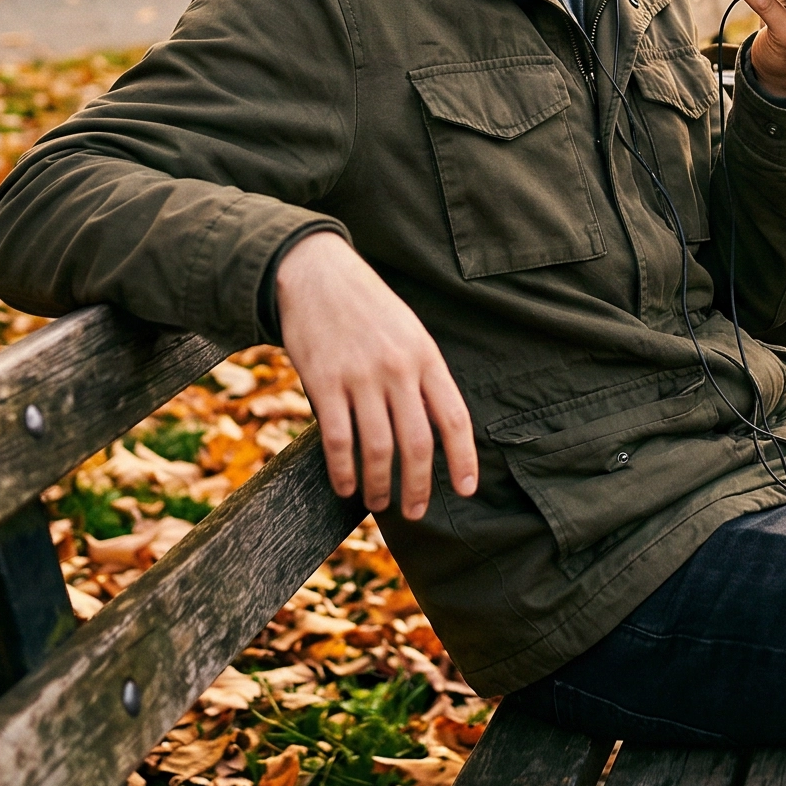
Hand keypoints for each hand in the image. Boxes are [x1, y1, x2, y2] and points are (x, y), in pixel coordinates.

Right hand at [273, 230, 476, 518]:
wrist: (318, 274)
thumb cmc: (369, 309)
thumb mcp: (410, 333)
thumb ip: (424, 378)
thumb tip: (437, 432)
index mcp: (426, 357)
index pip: (455, 418)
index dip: (464, 459)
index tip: (467, 490)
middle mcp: (398, 369)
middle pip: (417, 443)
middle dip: (419, 485)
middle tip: (415, 511)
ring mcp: (361, 376)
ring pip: (378, 448)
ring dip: (380, 485)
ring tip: (379, 502)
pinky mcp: (324, 381)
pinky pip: (338, 439)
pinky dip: (344, 470)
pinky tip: (346, 487)